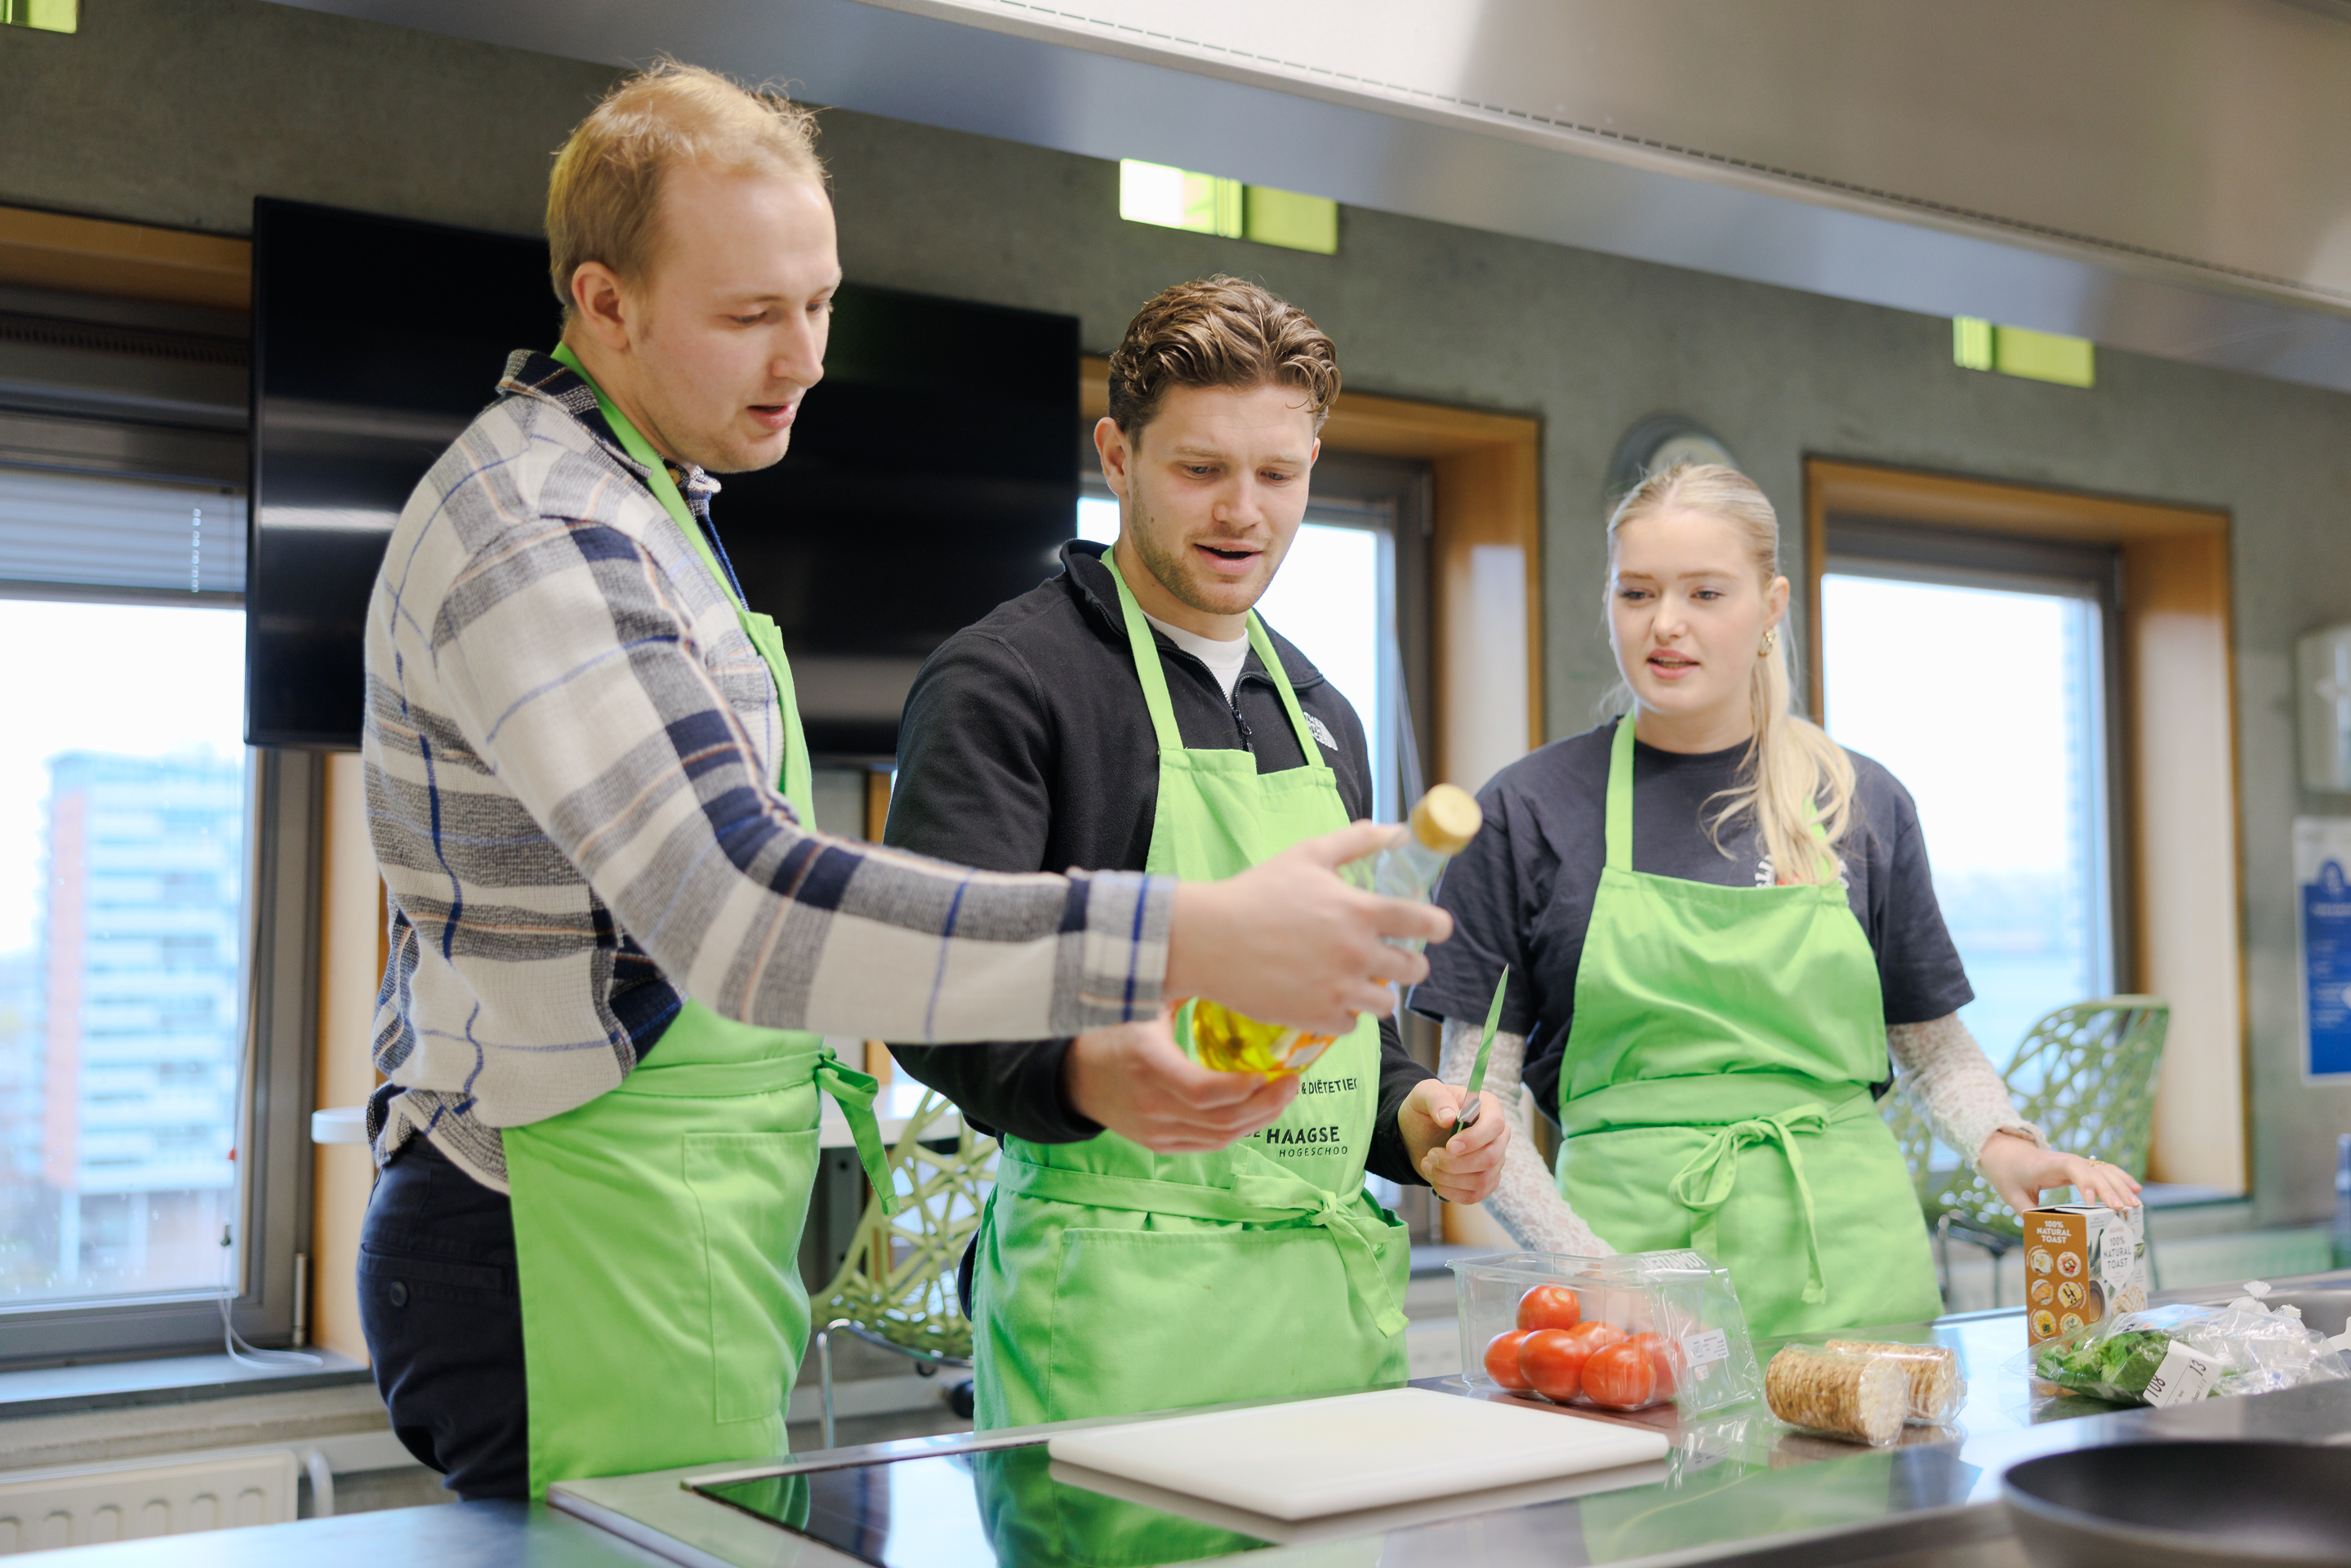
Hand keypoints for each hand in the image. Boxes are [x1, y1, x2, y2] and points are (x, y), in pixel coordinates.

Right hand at [1063, 1008, 1299, 1153]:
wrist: (1075, 1077)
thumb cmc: (1113, 1033)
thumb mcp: (1141, 1004)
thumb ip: (1181, 989)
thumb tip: (1227, 964)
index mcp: (1147, 1063)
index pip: (1202, 1091)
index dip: (1243, 1089)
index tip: (1274, 1072)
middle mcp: (1150, 1104)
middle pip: (1219, 1120)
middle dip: (1265, 1105)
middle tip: (1293, 1083)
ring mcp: (1154, 1130)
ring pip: (1218, 1137)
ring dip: (1257, 1121)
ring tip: (1282, 1097)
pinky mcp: (1158, 1144)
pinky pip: (1206, 1145)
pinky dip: (1237, 1132)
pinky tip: (1257, 1114)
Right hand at [1165, 822, 1451, 1035]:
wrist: (1210, 939)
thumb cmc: (1256, 892)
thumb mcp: (1307, 855)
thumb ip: (1356, 842)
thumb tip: (1395, 831)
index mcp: (1360, 912)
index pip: (1424, 922)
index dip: (1438, 925)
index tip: (1437, 928)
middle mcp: (1358, 954)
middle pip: (1413, 970)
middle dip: (1409, 963)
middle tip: (1393, 959)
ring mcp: (1339, 989)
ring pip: (1386, 1004)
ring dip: (1377, 992)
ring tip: (1358, 981)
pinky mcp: (1317, 1017)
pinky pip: (1352, 1025)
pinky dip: (1344, 1014)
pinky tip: (1327, 997)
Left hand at [1397, 1081, 1508, 1204]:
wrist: (1418, 1133)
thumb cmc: (1425, 1109)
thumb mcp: (1423, 1094)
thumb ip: (1436, 1099)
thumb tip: (1449, 1118)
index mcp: (1488, 1107)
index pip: (1495, 1125)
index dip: (1474, 1139)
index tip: (1449, 1146)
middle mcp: (1497, 1134)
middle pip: (1490, 1158)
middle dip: (1455, 1163)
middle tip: (1430, 1155)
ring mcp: (1494, 1159)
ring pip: (1482, 1180)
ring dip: (1449, 1178)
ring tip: (1428, 1165)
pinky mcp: (1485, 1180)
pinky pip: (1475, 1195)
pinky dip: (1451, 1192)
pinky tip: (1436, 1179)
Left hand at [1977, 1131, 2142, 1214]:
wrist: (2007, 1152)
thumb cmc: (2009, 1173)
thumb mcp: (2012, 1194)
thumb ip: (2026, 1213)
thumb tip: (2042, 1234)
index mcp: (2047, 1166)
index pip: (2070, 1167)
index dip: (2084, 1182)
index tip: (2091, 1201)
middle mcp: (2066, 1160)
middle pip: (2092, 1171)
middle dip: (2109, 1190)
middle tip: (2123, 1209)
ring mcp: (2075, 1162)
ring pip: (2103, 1170)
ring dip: (2121, 1185)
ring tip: (2135, 1204)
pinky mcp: (2081, 1166)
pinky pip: (2104, 1169)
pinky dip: (2120, 1178)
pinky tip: (2135, 1189)